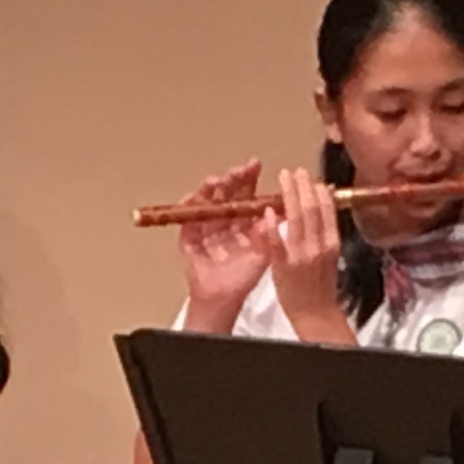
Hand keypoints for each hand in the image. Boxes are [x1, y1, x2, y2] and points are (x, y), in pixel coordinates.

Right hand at [173, 162, 278, 321]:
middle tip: (237, 170)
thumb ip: (269, 235)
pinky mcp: (189, 236)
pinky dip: (189, 205)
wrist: (223, 298)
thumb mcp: (262, 254)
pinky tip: (194, 197)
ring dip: (210, 189)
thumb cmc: (244, 278)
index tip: (256, 165)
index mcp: (244, 221)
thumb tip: (276, 212)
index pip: (247, 194)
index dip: (250, 179)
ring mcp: (206, 226)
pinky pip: (186, 217)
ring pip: (207, 201)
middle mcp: (225, 219)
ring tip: (216, 181)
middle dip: (231, 179)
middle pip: (226, 193)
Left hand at [263, 164, 347, 323]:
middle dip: (303, 186)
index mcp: (331, 243)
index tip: (312, 179)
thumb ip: (323, 236)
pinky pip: (277, 243)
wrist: (315, 314)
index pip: (327, 210)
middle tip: (295, 171)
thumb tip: (321, 212)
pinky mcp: (283, 266)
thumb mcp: (329, 258)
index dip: (319, 192)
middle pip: (312, 209)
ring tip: (283, 178)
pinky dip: (272, 226)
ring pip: (297, 219)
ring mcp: (301, 255)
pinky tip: (268, 211)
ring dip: (289, 195)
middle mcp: (319, 246)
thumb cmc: (320, 287)